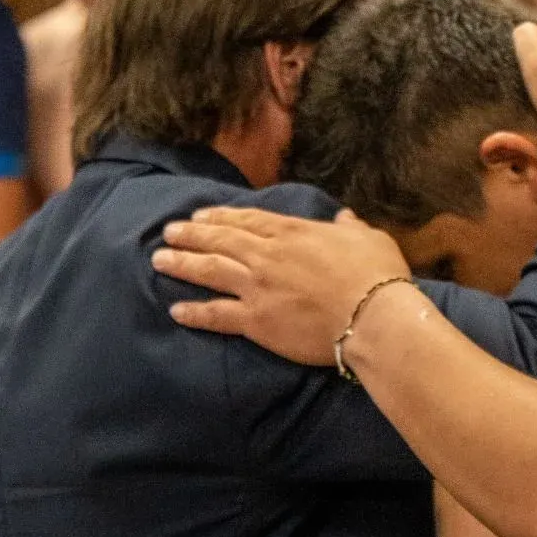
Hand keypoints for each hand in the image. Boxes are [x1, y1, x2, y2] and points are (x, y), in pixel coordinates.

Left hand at [152, 206, 413, 362]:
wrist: (373, 317)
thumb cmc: (376, 275)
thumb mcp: (369, 239)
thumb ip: (351, 227)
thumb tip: (346, 217)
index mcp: (292, 232)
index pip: (247, 220)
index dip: (220, 217)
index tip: (200, 215)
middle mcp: (267, 255)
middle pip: (220, 240)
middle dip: (191, 234)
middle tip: (168, 232)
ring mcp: (257, 287)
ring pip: (210, 271)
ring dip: (182, 264)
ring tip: (159, 260)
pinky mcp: (256, 321)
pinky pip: (217, 315)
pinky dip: (195, 312)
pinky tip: (176, 311)